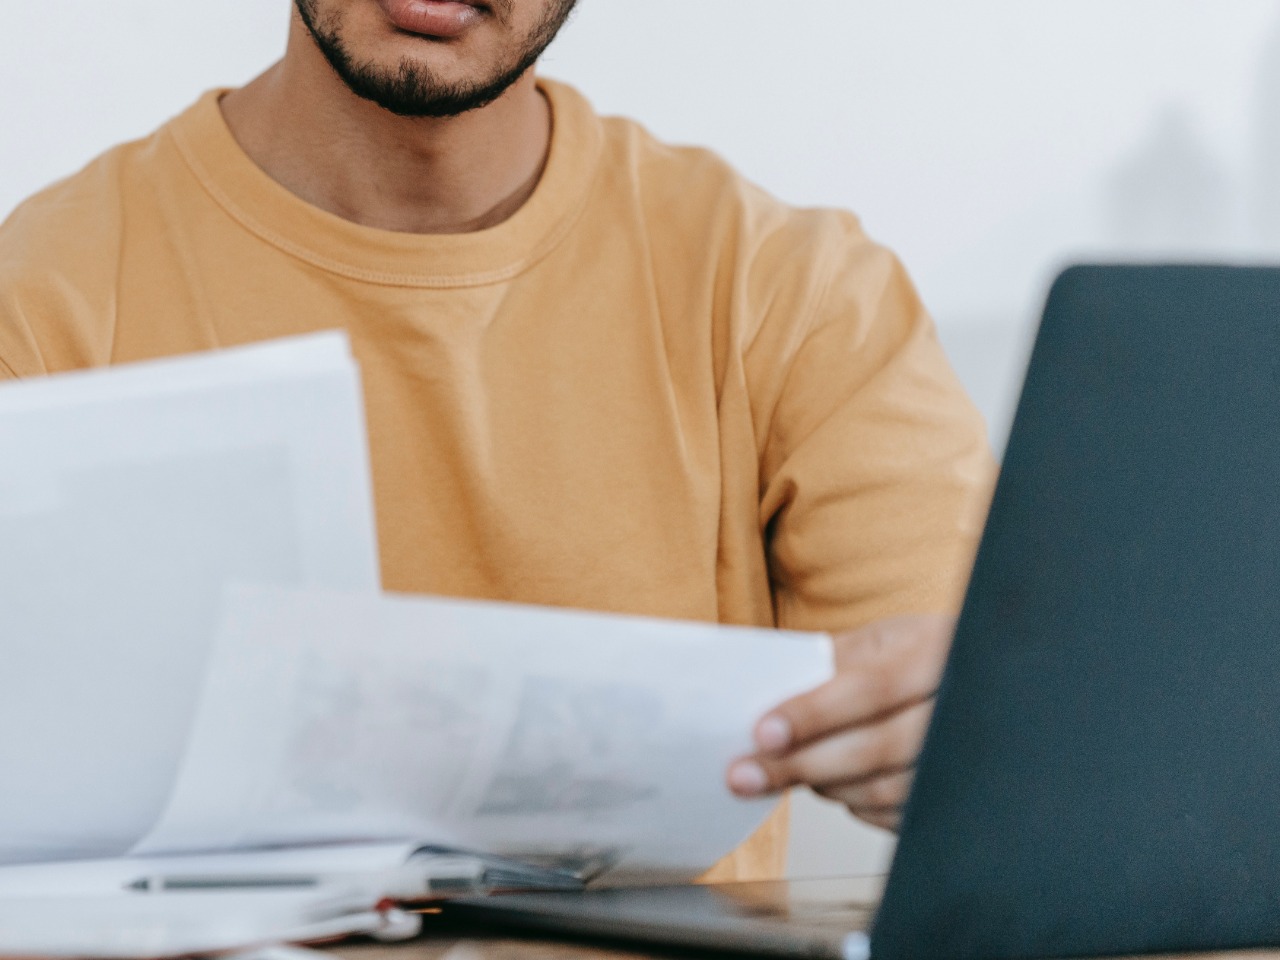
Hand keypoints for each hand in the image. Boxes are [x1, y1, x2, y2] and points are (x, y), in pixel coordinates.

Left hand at [726, 614, 954, 831]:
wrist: (981, 680)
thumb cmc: (920, 656)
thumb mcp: (883, 639)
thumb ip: (832, 661)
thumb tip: (767, 691)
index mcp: (938, 652)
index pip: (870, 688)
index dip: (813, 713)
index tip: (762, 733)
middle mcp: (962, 706)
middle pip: (876, 747)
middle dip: (802, 763)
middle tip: (746, 775)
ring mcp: (967, 758)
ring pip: (885, 789)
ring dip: (824, 784)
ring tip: (786, 770)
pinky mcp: (959, 798)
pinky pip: (896, 815)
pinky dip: (853, 803)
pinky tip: (834, 783)